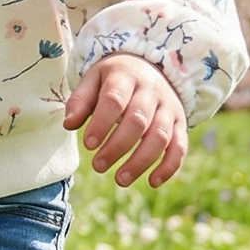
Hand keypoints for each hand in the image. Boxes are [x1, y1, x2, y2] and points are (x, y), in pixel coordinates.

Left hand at [63, 51, 187, 187]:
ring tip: (120, 180)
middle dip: (117, 146)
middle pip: (138, 121)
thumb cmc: (114, 79)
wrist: (151, 66)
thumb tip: (69, 124)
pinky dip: (169, 166)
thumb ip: (80, 101)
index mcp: (126, 77)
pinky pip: (180, 146)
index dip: (102, 123)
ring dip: (140, 161)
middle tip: (98, 166)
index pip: (114, 99)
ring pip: (159, 137)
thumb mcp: (94, 79)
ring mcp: (169, 108)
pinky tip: (153, 182)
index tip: (88, 144)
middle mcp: (151, 91)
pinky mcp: (180, 123)